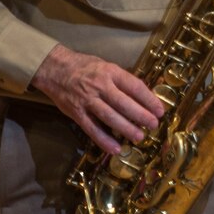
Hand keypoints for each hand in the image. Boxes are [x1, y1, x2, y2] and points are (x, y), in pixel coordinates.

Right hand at [32, 44, 162, 155]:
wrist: (54, 68)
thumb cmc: (84, 66)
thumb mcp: (105, 65)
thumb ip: (121, 80)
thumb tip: (142, 96)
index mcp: (110, 72)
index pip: (134, 86)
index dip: (149, 99)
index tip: (159, 110)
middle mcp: (100, 86)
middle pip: (124, 103)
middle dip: (141, 116)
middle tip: (153, 125)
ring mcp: (87, 100)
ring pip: (110, 117)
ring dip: (126, 128)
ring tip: (139, 137)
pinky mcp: (77, 113)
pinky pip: (92, 129)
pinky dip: (104, 140)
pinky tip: (115, 149)